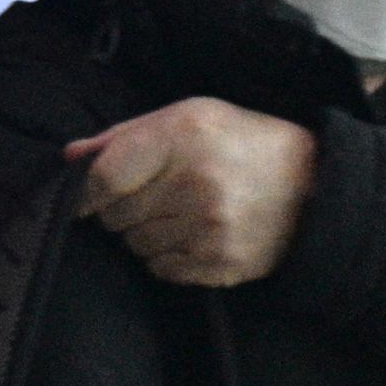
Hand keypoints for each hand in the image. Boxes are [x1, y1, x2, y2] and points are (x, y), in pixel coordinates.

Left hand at [63, 97, 316, 286]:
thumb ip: (125, 136)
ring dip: (144, 232)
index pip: (104, 178)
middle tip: (151, 196)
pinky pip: (161, 268)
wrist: (314, 186)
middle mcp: (195, 183)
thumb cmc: (240, 143)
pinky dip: (166, 255)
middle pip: (115, 216)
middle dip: (120, 208)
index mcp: (183, 136)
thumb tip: (72, 157)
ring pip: (135, 245)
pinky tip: (192, 234)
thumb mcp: (188, 116)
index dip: (85, 191)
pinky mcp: (220, 263)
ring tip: (178, 212)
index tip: (84, 197)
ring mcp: (209, 228)